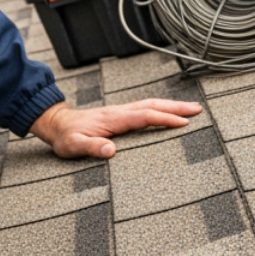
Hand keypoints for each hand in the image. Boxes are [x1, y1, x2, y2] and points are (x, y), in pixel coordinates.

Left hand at [28, 98, 201, 158]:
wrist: (56, 125)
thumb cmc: (65, 137)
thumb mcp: (74, 146)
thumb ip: (92, 147)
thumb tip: (111, 150)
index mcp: (114, 119)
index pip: (145, 116)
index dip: (165, 118)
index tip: (184, 123)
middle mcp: (120, 112)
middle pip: (153, 105)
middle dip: (176, 107)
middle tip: (198, 109)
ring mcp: (120, 112)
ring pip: (150, 105)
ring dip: (170, 106)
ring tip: (190, 109)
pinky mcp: (119, 116)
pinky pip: (144, 109)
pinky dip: (160, 109)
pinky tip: (166, 114)